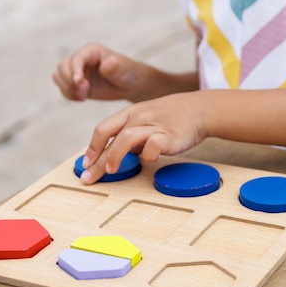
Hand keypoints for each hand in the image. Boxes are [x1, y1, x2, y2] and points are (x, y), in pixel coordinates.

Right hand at [52, 43, 149, 101]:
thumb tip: (109, 62)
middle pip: (62, 67)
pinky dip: (68, 95)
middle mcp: (81, 59)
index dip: (75, 70)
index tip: (80, 83)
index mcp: (91, 51)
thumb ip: (113, 67)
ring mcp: (77, 71)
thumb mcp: (122, 70)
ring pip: (59, 76)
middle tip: (85, 92)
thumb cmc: (127, 73)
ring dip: (67, 88)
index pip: (76, 58)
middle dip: (70, 81)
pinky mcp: (76, 83)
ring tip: (83, 96)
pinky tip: (82, 99)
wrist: (130, 85)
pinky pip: (63, 88)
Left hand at [79, 92, 208, 183]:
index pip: (103, 129)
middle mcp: (138, 118)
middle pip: (109, 136)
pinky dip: (148, 154)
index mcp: (130, 114)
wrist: (200, 109)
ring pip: (126, 138)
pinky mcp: (169, 136)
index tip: (85, 164)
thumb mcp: (146, 120)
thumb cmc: (172, 118)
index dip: (92, 148)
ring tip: (111, 171)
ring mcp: (153, 126)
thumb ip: (130, 135)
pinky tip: (148, 160)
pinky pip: (154, 144)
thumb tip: (115, 156)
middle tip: (88, 178)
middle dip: (96, 160)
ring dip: (115, 156)